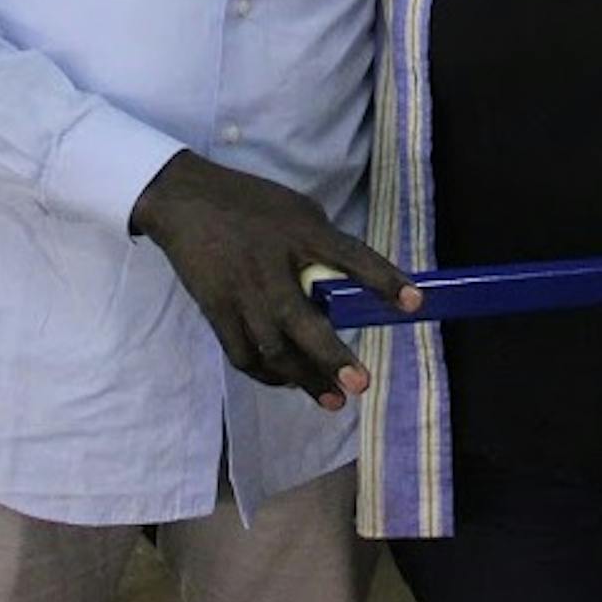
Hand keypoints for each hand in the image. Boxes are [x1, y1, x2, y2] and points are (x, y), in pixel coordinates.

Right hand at [130, 151, 421, 409]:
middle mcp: (272, 266)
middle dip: (331, 357)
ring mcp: (241, 293)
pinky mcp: (216, 311)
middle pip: (303, 320)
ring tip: (335, 400)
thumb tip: (348, 285)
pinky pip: (244, 354)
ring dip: (304, 379)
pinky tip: (288, 383)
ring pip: (273, 349)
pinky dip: (268, 374)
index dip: (384, 280)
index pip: (351, 256)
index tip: (415, 303)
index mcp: (301, 232)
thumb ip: (323, 244)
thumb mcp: (298, 210)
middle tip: (360, 384)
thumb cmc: (252, 204)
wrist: (186, 201)